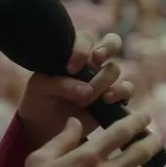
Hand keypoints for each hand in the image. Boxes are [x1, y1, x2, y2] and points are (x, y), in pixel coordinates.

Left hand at [17, 32, 134, 145]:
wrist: (43, 127)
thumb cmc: (39, 99)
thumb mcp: (40, 88)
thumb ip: (60, 83)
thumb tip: (86, 90)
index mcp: (73, 53)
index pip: (85, 39)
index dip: (82, 49)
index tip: (70, 68)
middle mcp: (92, 64)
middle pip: (112, 42)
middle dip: (108, 47)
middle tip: (96, 58)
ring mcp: (103, 81)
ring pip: (115, 69)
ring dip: (103, 81)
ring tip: (87, 97)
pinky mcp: (112, 100)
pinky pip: (126, 90)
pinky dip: (121, 93)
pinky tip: (106, 100)